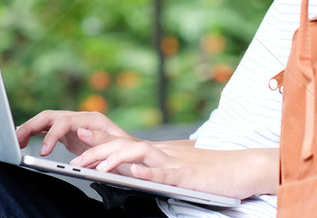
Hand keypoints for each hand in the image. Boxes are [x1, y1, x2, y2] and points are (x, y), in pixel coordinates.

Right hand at [16, 110, 135, 156]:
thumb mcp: (120, 147)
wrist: (136, 154)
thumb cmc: (130, 152)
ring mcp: (75, 125)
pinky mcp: (70, 135)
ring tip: (13, 141)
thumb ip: (101, 140)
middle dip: (31, 126)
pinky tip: (23, 140)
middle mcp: (81, 119)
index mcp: (92, 119)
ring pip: (46, 121)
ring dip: (29, 128)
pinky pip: (48, 130)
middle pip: (50, 116)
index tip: (43, 152)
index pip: (64, 121)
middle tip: (15, 141)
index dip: (51, 135)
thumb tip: (81, 132)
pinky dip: (35, 134)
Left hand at [71, 129, 277, 199]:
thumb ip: (156, 171)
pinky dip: (147, 172)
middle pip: (123, 146)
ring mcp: (174, 163)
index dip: (99, 142)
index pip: (123, 144)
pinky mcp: (187, 176)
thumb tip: (131, 173)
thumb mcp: (177, 172)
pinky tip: (132, 173)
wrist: (242, 169)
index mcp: (158, 154)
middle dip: (96, 152)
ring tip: (94, 169)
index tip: (76, 140)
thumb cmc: (211, 174)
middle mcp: (162, 154)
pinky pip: (163, 173)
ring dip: (114, 160)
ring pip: (138, 154)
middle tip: (74, 161)